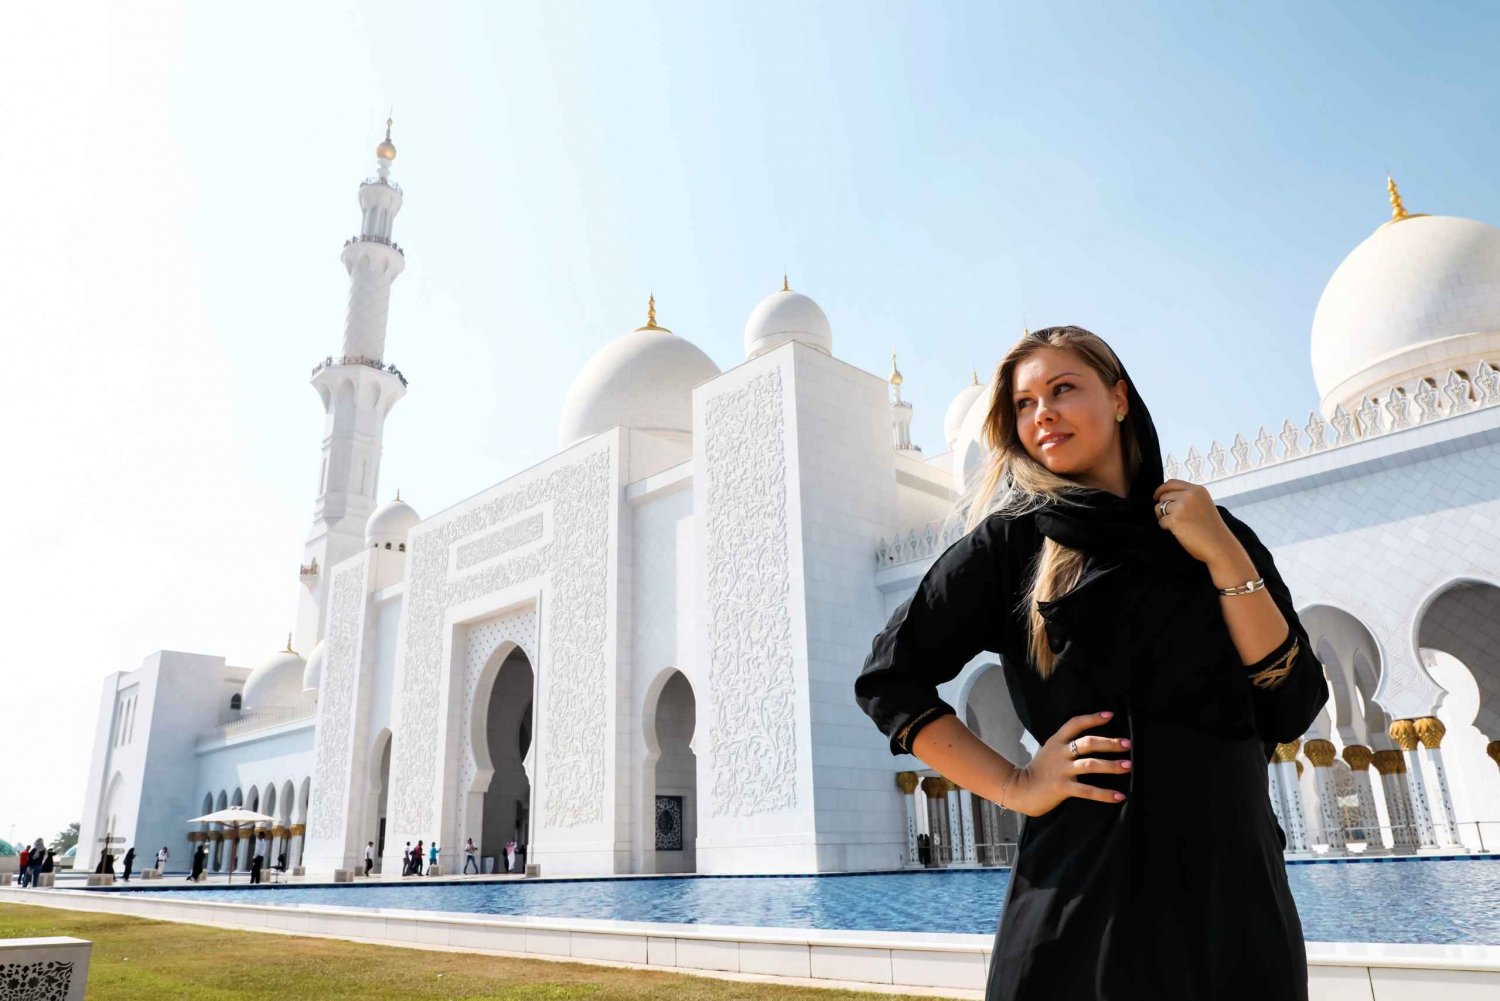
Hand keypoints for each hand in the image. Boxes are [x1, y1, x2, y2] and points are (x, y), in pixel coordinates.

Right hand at [1001, 711, 1131, 817]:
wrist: (1020, 789)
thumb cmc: (1039, 771)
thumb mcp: (1049, 751)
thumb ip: (1066, 745)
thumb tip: (1092, 742)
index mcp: (1056, 741)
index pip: (1075, 723)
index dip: (1093, 718)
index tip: (1110, 716)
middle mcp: (1060, 753)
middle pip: (1088, 743)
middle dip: (1110, 743)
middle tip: (1127, 744)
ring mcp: (1061, 770)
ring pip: (1090, 764)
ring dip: (1111, 765)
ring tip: (1128, 766)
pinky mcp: (1062, 788)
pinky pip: (1087, 791)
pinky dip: (1105, 794)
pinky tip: (1119, 796)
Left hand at [1152, 479, 1240, 565]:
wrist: (1219, 546)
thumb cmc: (1212, 529)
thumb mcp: (1204, 505)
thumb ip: (1189, 498)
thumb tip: (1165, 497)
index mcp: (1198, 490)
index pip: (1172, 483)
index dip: (1162, 490)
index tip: (1156, 497)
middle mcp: (1189, 495)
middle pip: (1164, 496)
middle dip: (1163, 507)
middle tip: (1171, 519)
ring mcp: (1181, 506)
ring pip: (1159, 508)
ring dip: (1164, 517)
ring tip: (1178, 526)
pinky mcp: (1174, 519)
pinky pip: (1161, 521)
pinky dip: (1166, 528)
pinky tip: (1179, 532)